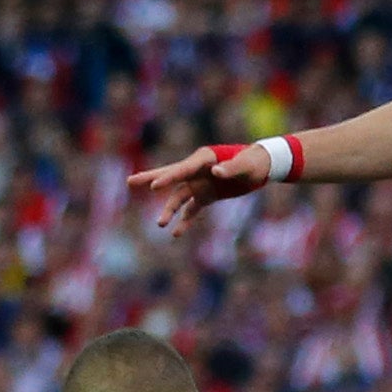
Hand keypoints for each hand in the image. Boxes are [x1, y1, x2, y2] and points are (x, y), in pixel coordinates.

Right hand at [124, 142, 269, 234]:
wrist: (262, 167)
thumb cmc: (254, 161)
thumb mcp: (245, 165)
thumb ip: (231, 169)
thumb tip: (216, 172)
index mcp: (203, 159)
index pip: (182, 169)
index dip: (168, 178)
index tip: (154, 187)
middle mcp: (197, 170)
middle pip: (170, 176)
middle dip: (150, 180)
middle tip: (129, 182)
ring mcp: (199, 183)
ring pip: (179, 197)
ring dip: (169, 210)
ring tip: (160, 224)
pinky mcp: (206, 195)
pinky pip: (191, 209)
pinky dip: (185, 220)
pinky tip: (176, 233)